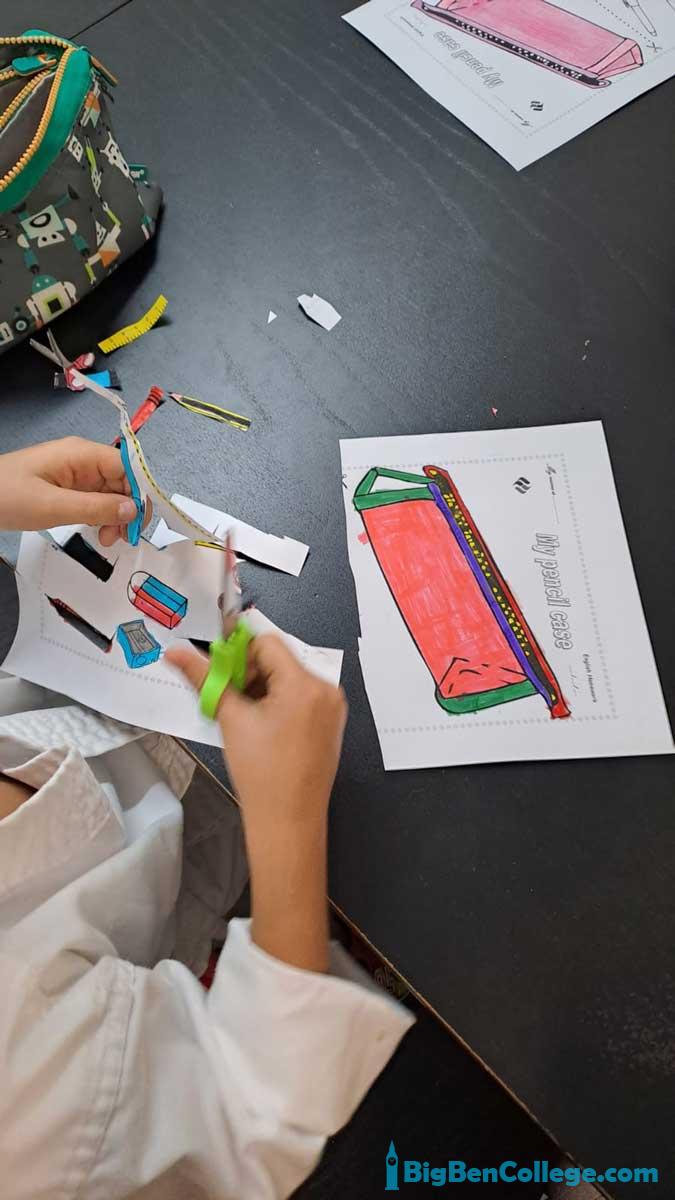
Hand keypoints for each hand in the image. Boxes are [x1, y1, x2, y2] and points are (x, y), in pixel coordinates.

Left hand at [0, 437, 150, 545]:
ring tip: (105, 539)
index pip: (126, 466)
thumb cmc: (8, 496)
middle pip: (122, 481)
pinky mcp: (66, 488)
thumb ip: (96, 508)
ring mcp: (74, 474)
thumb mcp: (54, 506)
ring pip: (110, 493)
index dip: (139, 491)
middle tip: (118, 538)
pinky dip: (100, 516)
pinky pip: (94, 500)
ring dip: (114, 516)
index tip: (138, 521)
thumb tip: (134, 510)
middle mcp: (82, 460)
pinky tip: (96, 531)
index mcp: (81, 455)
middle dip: (126, 508)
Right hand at [166, 634, 346, 825]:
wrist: (288, 822)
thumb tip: (180, 653)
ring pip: (288, 679)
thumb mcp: (231, 719)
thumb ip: (205, 678)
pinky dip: (276, 701)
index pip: (267, 643)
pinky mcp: (329, 723)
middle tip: (224, 691)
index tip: (216, 660)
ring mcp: (331, 708)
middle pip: (279, 660)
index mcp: (305, 685)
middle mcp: (325, 691)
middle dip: (248, 671)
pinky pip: (300, 697)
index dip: (237, 649)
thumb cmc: (264, 777)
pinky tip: (257, 723)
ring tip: (240, 713)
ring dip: (260, 687)